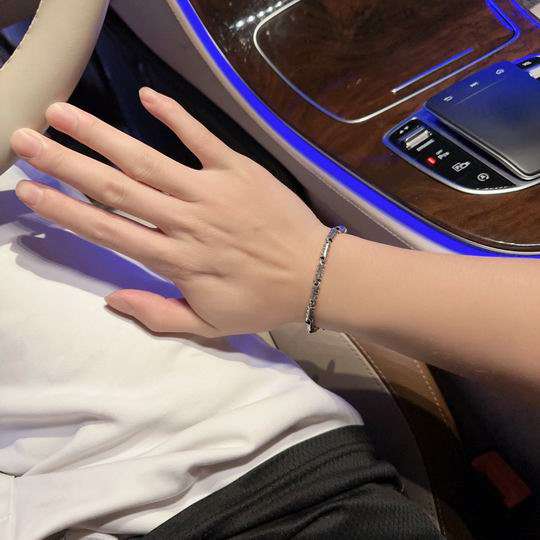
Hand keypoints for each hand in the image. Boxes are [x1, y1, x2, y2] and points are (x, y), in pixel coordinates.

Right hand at [10, 88, 328, 336]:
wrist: (316, 274)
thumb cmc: (262, 301)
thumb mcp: (209, 324)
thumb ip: (157, 314)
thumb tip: (110, 299)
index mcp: (176, 260)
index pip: (109, 231)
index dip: (65, 211)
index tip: (30, 190)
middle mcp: (186, 221)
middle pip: (116, 189)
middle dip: (66, 164)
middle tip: (25, 140)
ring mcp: (212, 191)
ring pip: (148, 161)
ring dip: (102, 136)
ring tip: (62, 114)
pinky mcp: (239, 171)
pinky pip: (203, 139)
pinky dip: (176, 117)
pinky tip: (146, 97)